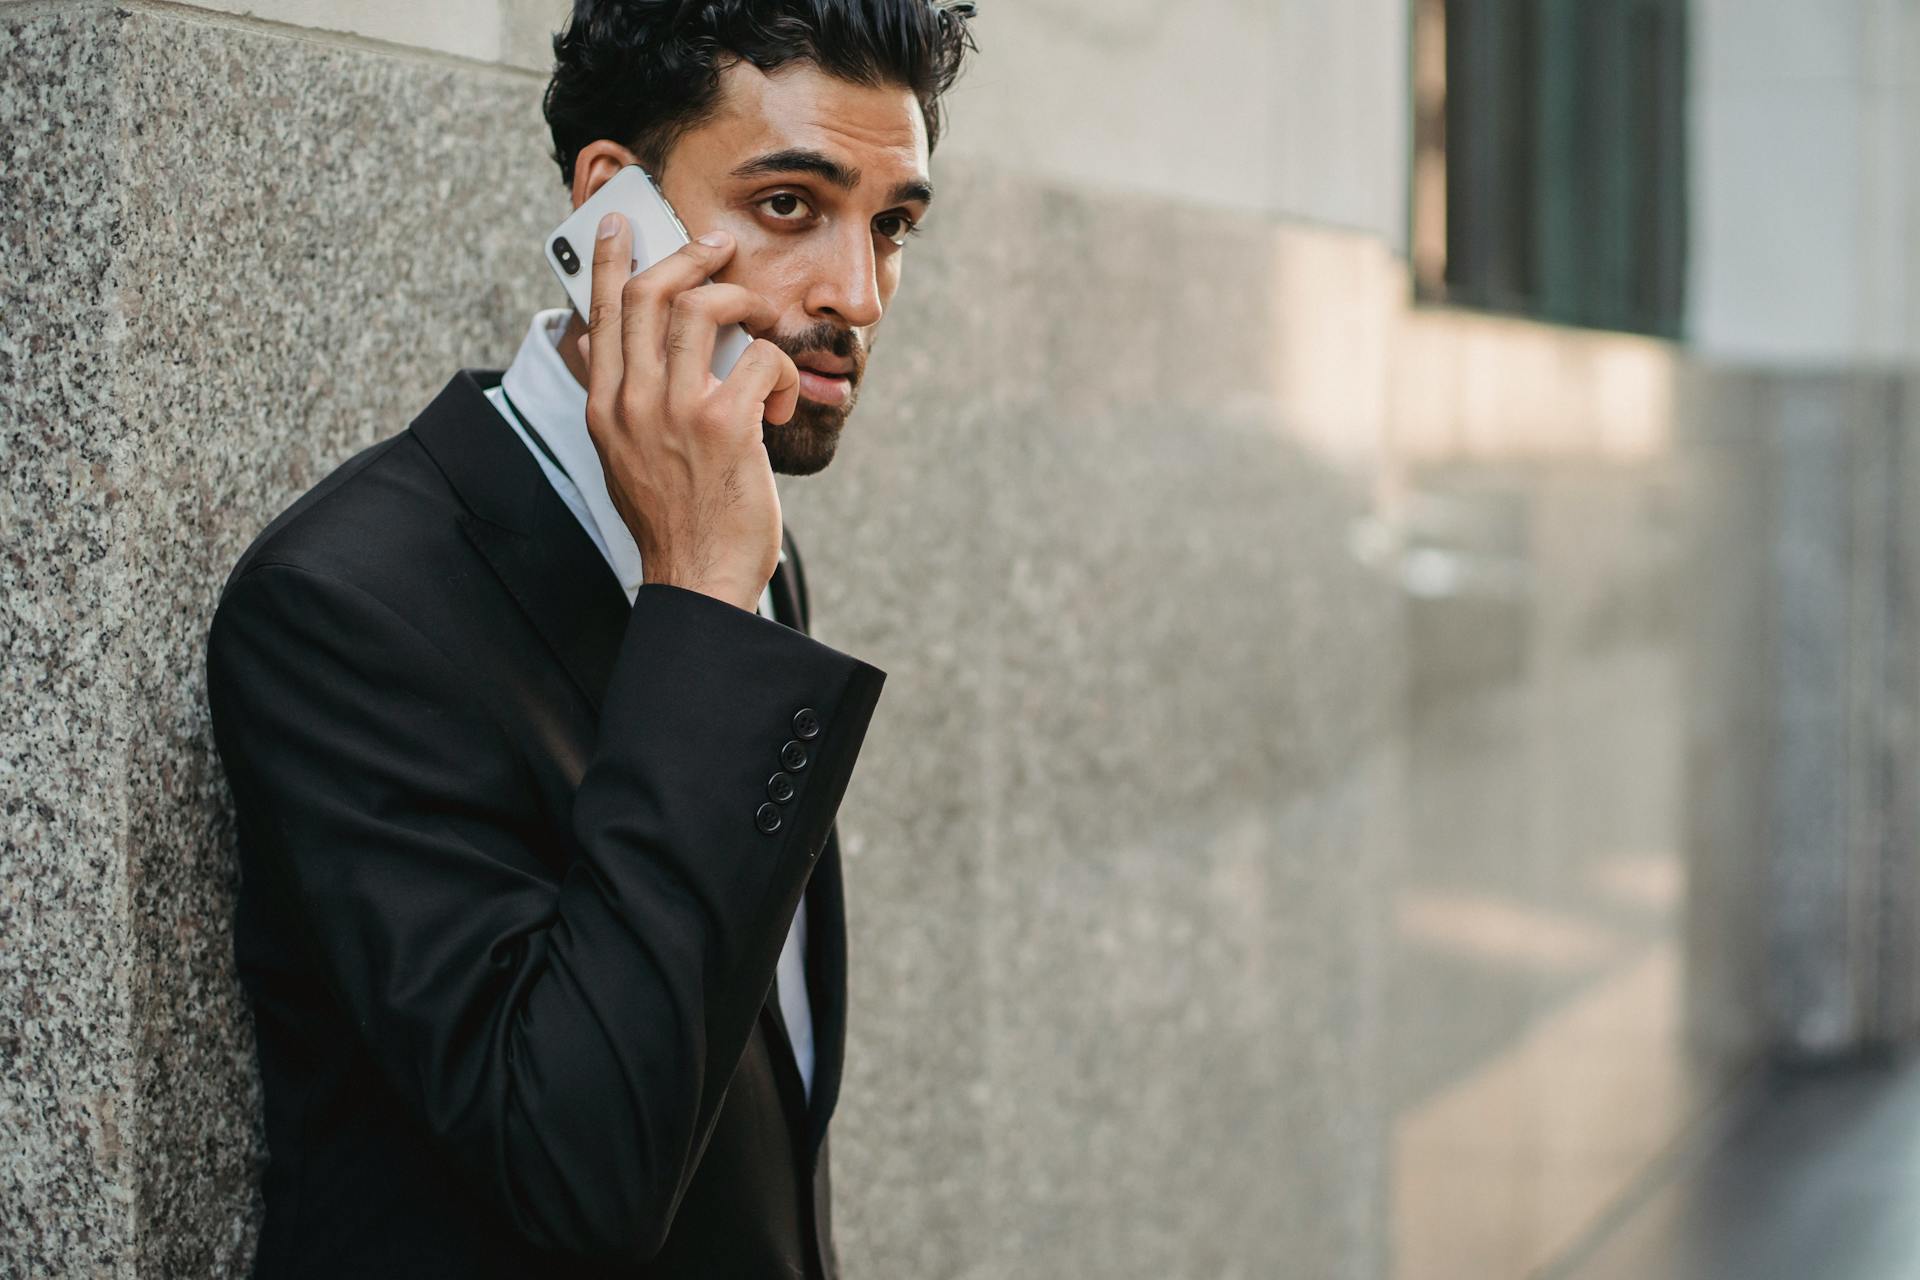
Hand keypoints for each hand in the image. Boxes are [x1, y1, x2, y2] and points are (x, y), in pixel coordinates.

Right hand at [580, 214, 799, 612]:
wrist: (697, 579)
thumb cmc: (672, 521)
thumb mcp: (620, 458)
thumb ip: (613, 402)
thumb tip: (592, 347)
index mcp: (606, 408)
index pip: (600, 315)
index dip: (609, 262)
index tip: (618, 225)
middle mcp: (633, 403)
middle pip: (647, 294)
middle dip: (687, 256)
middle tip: (717, 246)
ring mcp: (677, 411)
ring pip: (701, 309)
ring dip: (741, 300)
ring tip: (761, 316)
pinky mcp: (725, 424)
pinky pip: (758, 358)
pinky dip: (777, 369)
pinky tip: (777, 402)